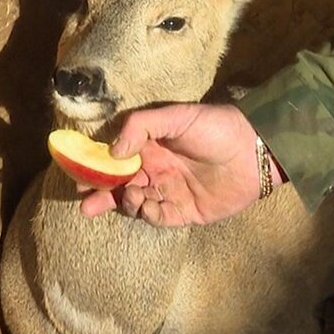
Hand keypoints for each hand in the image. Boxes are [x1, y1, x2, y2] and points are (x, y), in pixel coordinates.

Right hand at [79, 103, 268, 225]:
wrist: (255, 152)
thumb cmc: (217, 127)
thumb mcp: (179, 116)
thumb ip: (143, 126)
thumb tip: (113, 150)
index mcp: (151, 146)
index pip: (115, 158)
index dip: (96, 166)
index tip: (78, 172)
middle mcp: (156, 170)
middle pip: (119, 184)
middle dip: (100, 193)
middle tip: (84, 201)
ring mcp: (169, 192)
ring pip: (135, 202)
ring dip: (124, 201)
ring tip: (128, 195)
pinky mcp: (184, 212)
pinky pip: (157, 217)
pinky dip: (147, 214)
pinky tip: (145, 205)